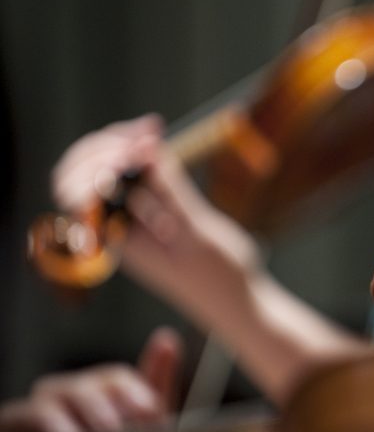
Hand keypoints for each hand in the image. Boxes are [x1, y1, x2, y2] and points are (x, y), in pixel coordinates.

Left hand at [51, 115, 260, 333]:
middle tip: (149, 129)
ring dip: (121, 147)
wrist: (235, 303)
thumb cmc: (220, 276)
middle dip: (108, 145)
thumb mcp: (199, 235)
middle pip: (80, 177)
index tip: (142, 142)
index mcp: (119, 240)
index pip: (80, 191)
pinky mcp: (147, 217)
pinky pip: (125, 181)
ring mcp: (129, 223)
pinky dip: (137, 158)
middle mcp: (116, 230)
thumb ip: (171, 194)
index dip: (102, 158)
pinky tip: (156, 144)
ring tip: (153, 129)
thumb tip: (146, 151)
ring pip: (100, 175)